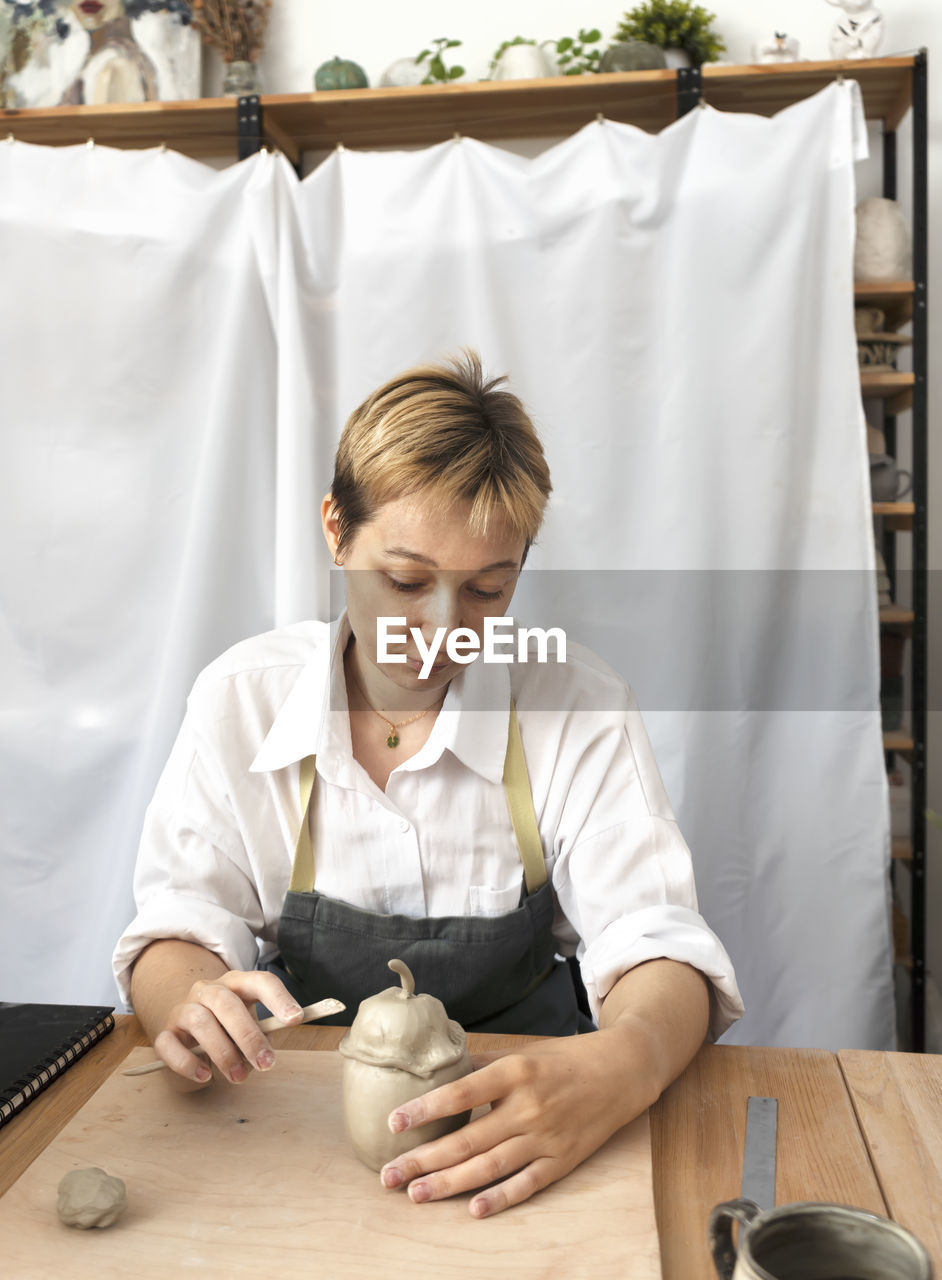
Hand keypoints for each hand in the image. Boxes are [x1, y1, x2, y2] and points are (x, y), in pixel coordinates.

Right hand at [154, 970, 303, 1086]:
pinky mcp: (165, 1033)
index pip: (259, 981)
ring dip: (223, 1053)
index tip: (297, 1020)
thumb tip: (265, 1053)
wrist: (187, 1027)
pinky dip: (187, 1063)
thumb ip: (260, 1034)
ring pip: (200, 1022)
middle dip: (249, 1035)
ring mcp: (184, 1009)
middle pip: (226, 1003)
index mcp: (236, 983)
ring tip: (239, 1077)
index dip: (279, 998)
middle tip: (266, 1064)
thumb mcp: (250, 1026)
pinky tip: (205, 1076)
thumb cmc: (228, 1028)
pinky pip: (169, 1045)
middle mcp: (208, 990)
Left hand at [378, 1031, 655, 1217]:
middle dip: (424, 1159)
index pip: (461, 1093)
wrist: (622, 1071)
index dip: (425, 1109)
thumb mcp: (524, 1052)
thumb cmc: (566, 1059)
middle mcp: (528, 1106)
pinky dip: (500, 1198)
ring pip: (490, 1166)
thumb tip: (440, 1068)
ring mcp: (546, 1136)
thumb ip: (483, 1063)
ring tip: (417, 1193)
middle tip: (389, 1175)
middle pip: (468, 1139)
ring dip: (450, 1183)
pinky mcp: (563, 1160)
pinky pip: (526, 1183)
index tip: (393, 1121)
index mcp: (515, 1071)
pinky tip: (473, 1209)